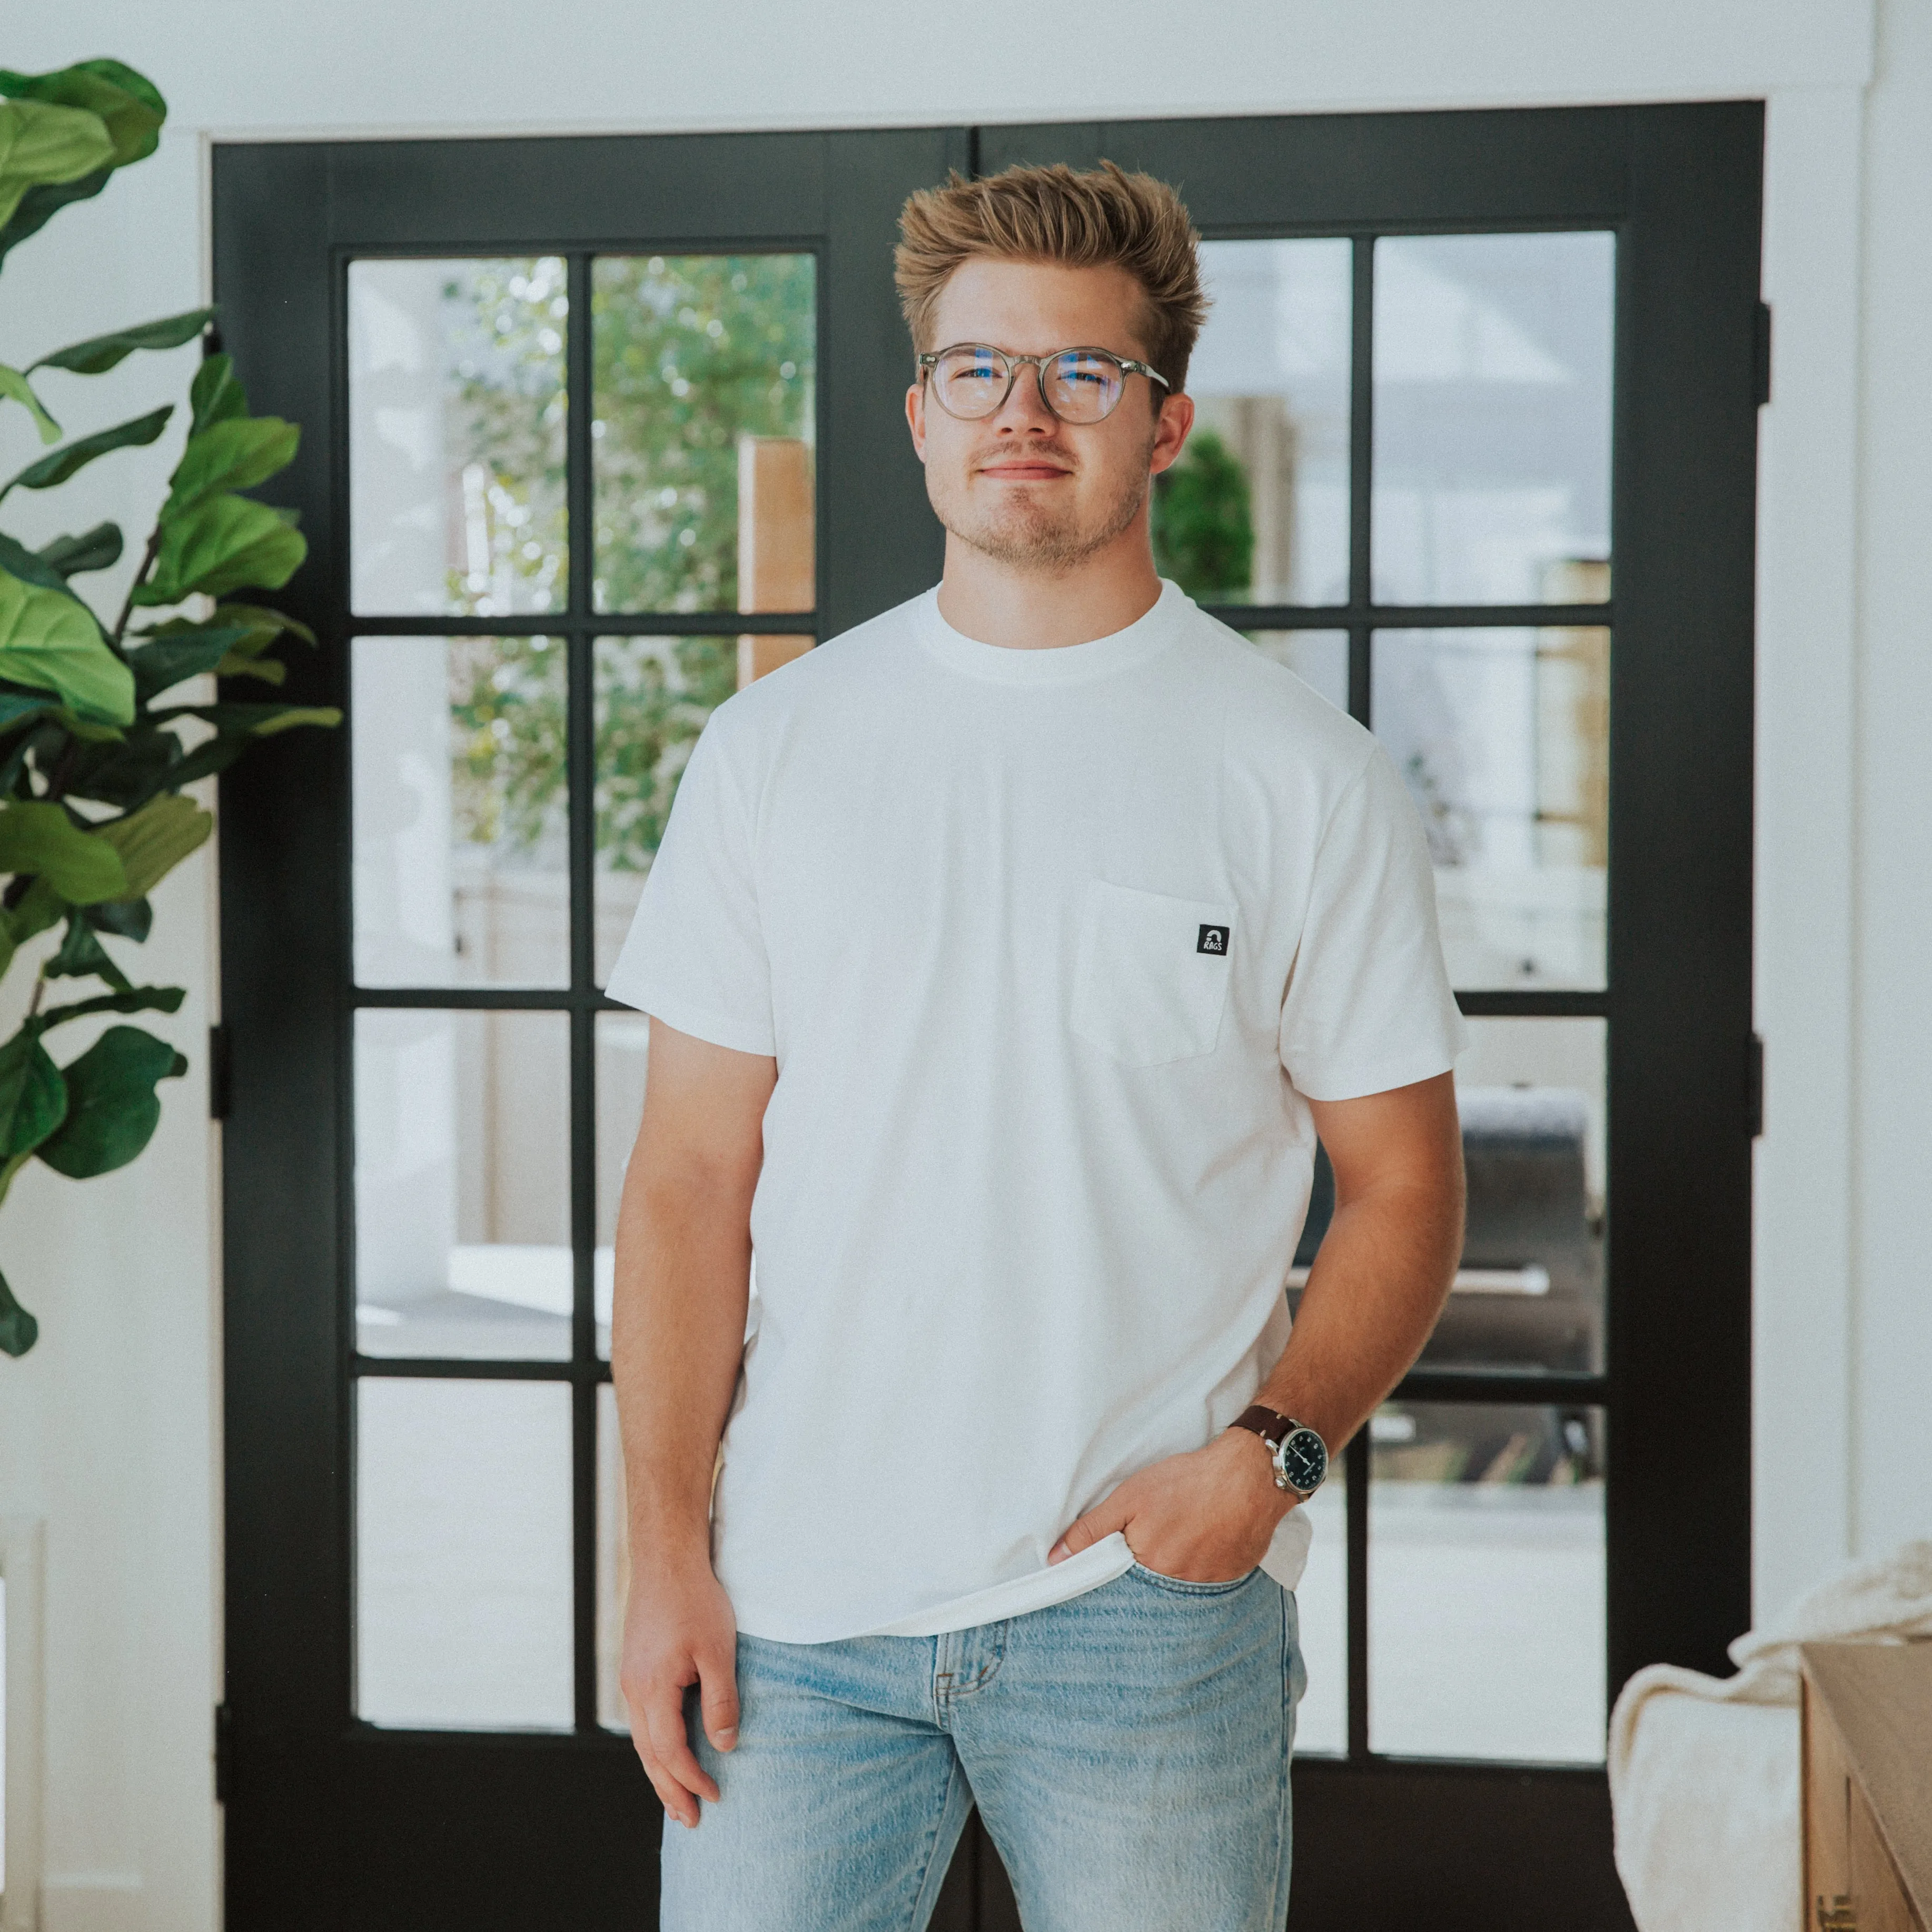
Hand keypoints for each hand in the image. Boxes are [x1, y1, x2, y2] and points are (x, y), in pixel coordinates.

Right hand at [618, 1551, 739, 1827]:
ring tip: (676, 1798)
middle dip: (669, 1790)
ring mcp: (630, 1678)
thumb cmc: (695, 1599)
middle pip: (648, 1755)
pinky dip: (655, 1744)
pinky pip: (643, 1719)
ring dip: (660, 1771)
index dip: (691, 1779)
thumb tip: (722, 1746)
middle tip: (688, 1822)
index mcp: (652, 1689)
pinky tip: (667, 1750)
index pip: (670, 1752)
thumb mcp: (718, 1650)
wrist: (665, 1558)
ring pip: (642, 1739)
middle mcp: (633, 1689)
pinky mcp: (635, 1666)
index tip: (714, 1798)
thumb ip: (720, 1700)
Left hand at [1048, 1429, 1293, 1580]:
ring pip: (1180, 1586)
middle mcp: (1178, 1585)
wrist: (1248, 1476)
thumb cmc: (1187, 1482)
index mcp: (1149, 1567)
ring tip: (1181, 1537)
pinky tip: (1203, 1542)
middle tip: (1157, 1539)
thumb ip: (1091, 1530)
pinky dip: (1201, 1566)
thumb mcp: (1129, 1497)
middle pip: (1151, 1588)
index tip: (1117, 1564)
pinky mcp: (1232, 1577)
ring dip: (1176, 1568)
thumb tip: (1056, 1558)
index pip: (1120, 1588)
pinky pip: (1208, 1582)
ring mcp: (1208, 1584)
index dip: (1117, 1574)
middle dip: (1148, 1570)